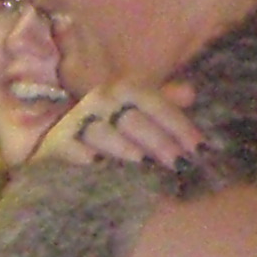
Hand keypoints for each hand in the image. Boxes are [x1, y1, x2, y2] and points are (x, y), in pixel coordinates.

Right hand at [40, 81, 202, 170]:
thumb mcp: (135, 111)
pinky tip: (98, 166)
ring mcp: (75, 122)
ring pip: (102, 133)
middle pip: (133, 119)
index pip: (155, 102)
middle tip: (180, 164)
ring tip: (143, 163)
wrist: (60, 137)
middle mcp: (100, 101)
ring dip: (123, 147)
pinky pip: (70, 149)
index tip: (200, 149)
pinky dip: (83, 157)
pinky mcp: (55, 144)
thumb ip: (163, 102)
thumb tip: (191, 94)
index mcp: (123, 90)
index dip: (179, 124)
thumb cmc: (106, 127)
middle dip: (158, 141)